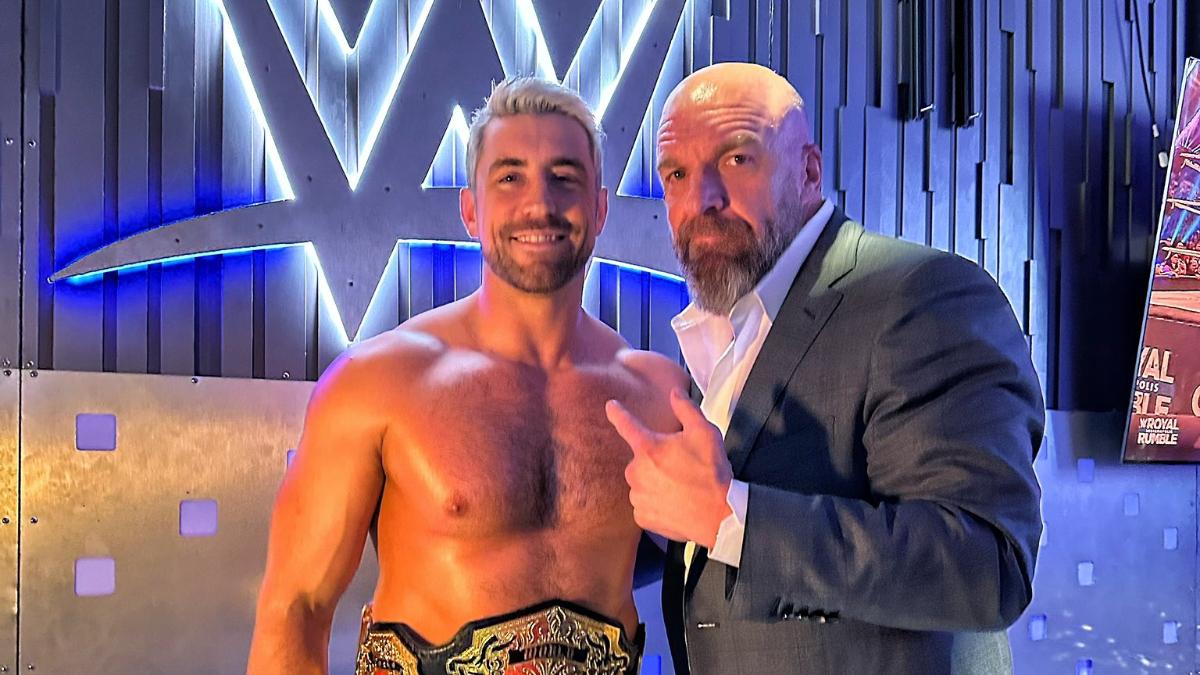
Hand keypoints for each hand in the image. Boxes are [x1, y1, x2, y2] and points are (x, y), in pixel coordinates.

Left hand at [605, 389, 732, 547]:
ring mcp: (638, 496)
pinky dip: (656, 502)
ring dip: (656, 482)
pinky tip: (674, 502)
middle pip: (641, 458)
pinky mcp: (642, 516)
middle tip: (680, 467)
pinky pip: (644, 504)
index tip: (610, 407)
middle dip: (656, 460)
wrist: (719, 515)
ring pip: (642, 482)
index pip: (626, 424)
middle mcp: (637, 471)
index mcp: (648, 448)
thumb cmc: (711, 473)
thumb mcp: (705, 432)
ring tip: (681, 487)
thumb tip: (675, 393)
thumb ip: (686, 409)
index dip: (617, 413)